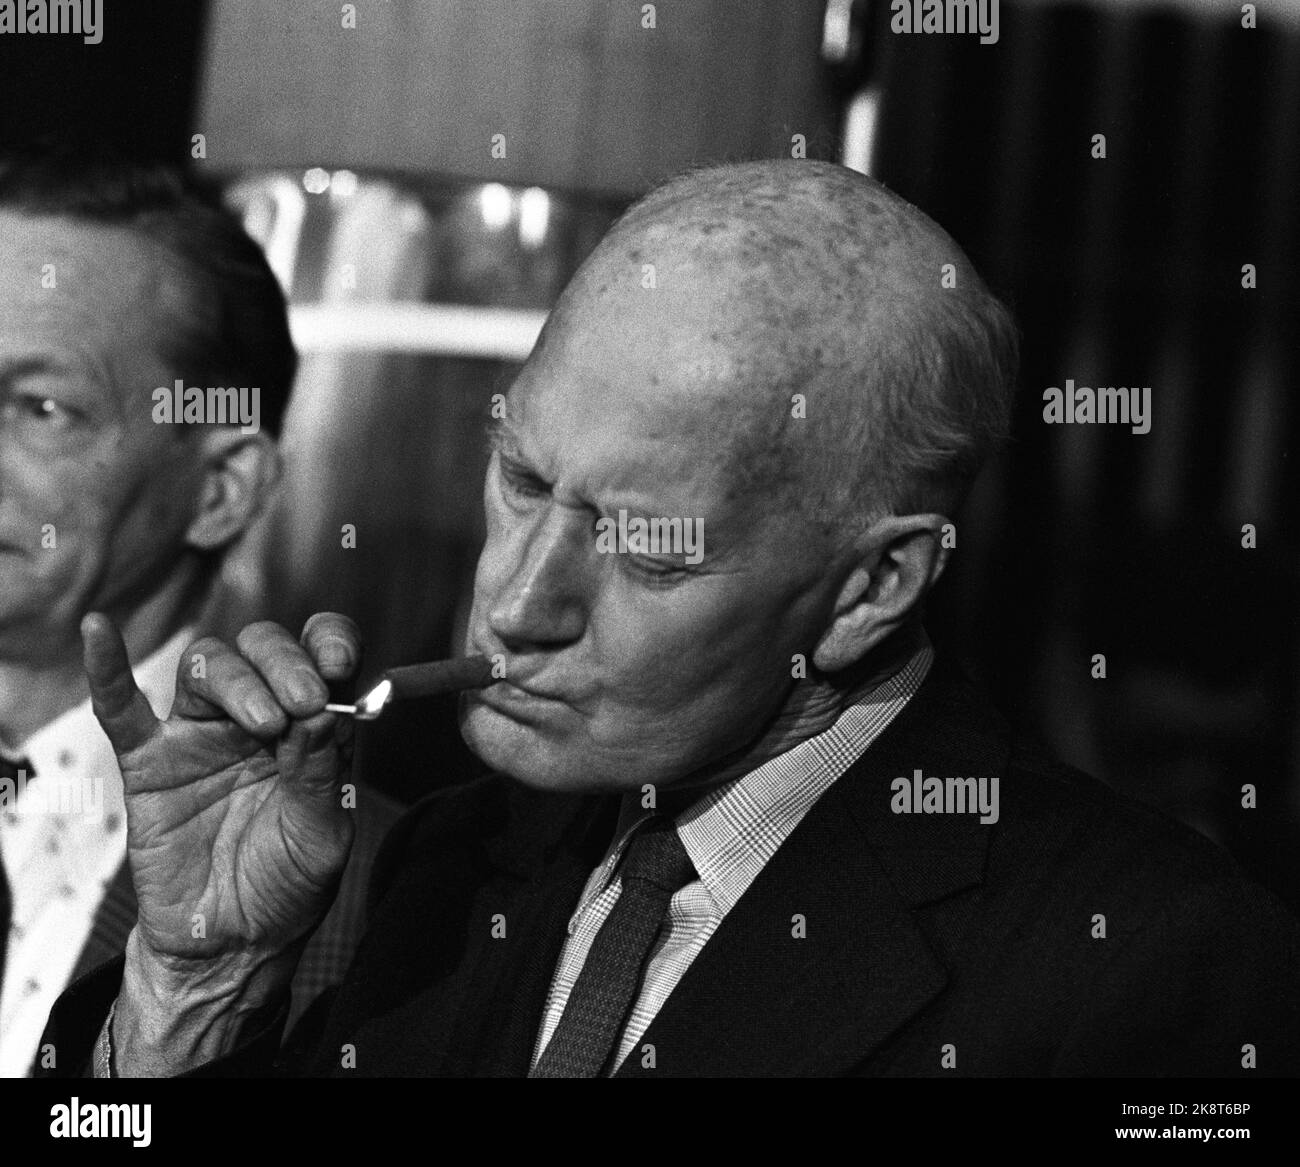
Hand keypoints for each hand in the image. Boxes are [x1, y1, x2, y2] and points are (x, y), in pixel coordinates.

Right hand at [82, 612, 361, 1069]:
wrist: (234, 943)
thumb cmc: (286, 884)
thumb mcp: (322, 834)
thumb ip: (323, 774)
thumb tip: (324, 711)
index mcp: (309, 724)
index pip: (319, 655)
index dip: (328, 643)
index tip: (341, 660)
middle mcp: (257, 716)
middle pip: (262, 650)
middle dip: (285, 664)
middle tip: (305, 701)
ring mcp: (200, 736)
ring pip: (207, 668)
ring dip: (238, 680)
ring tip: (266, 723)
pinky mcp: (149, 763)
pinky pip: (121, 708)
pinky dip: (107, 669)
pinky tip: (99, 632)